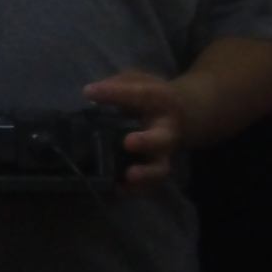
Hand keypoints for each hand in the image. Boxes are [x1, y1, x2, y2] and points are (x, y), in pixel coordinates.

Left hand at [82, 71, 184, 192]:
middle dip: (147, 142)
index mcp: (162, 101)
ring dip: (145, 174)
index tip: (90, 92)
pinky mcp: (155, 171)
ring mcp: (162, 154)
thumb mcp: (138, 80)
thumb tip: (91, 93)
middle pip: (161, 139)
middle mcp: (166, 130)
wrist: (181, 116)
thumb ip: (119, 84)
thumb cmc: (150, 97)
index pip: (141, 94)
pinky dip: (133, 190)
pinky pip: (148, 185)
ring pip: (159, 169)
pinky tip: (115, 190)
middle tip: (128, 142)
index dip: (116, 93)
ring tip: (129, 175)